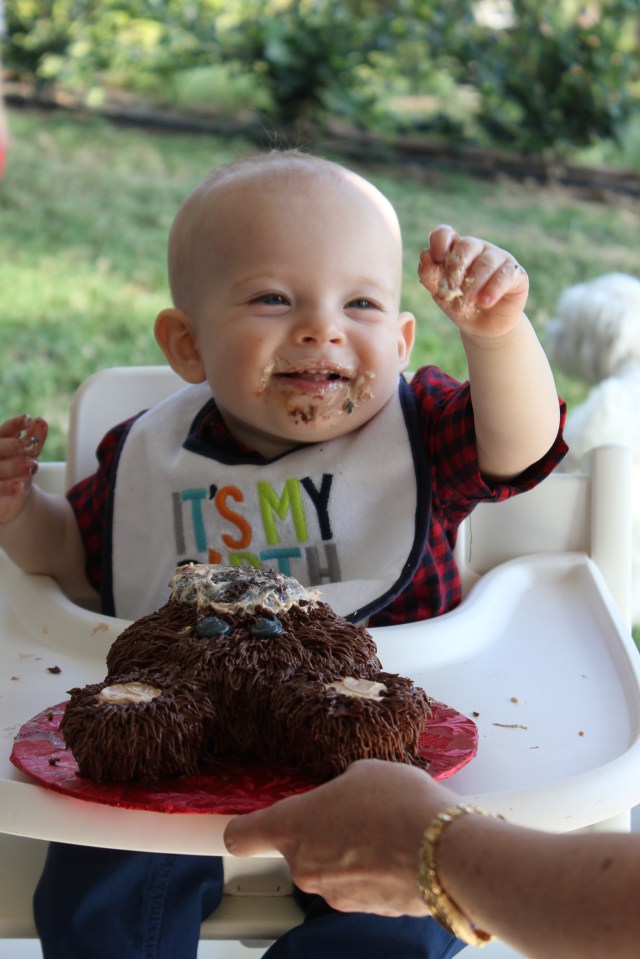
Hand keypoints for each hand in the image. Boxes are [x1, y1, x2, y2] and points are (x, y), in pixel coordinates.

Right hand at [0, 415, 47, 524]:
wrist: (10, 500)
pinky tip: (20, 488)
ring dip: (13, 467)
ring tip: (31, 465)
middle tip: (25, 444)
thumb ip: (34, 439)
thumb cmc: (17, 471)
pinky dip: (8, 488)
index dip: (16, 424)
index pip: (5, 430)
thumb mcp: (28, 455)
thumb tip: (41, 421)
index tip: (28, 419)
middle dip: (12, 446)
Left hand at [224, 759, 457, 916]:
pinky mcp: (365, 911)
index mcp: (292, 826)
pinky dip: (373, 872)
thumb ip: (341, 787)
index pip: (241, 836)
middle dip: (321, 832)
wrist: (445, 852)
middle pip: (297, 849)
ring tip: (386, 829)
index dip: (241, 829)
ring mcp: (334, 895)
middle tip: (354, 811)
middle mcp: (304, 867)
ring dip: (349, 852)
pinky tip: (400, 852)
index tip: (245, 825)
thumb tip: (349, 794)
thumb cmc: (400, 804)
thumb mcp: (364, 772)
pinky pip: (360, 885)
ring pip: (331, 868)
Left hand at [418, 225, 528, 337]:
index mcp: (455, 250)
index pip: (445, 234)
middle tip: (452, 290)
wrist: (484, 327)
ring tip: (465, 304)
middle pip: (467, 245)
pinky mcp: (515, 273)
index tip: (436, 257)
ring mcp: (498, 258)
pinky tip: (484, 302)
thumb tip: (424, 254)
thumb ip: (430, 276)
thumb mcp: (441, 294)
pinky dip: (493, 289)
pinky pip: (505, 275)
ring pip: (486, 262)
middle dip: (456, 268)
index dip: (440, 241)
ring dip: (473, 285)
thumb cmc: (460, 306)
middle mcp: (478, 249)